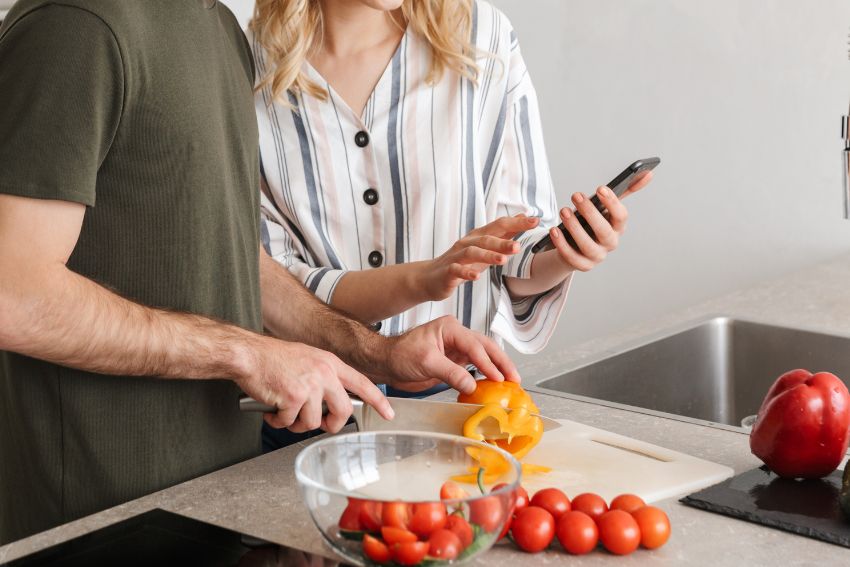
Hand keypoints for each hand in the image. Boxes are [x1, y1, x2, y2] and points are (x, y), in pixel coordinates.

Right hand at [236, 337, 393, 433]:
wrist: (249, 355)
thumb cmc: (272, 359)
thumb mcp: (308, 359)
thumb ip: (323, 378)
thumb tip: (330, 402)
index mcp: (330, 363)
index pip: (362, 383)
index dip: (378, 401)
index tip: (388, 413)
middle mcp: (324, 373)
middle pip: (343, 411)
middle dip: (332, 425)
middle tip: (320, 425)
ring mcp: (309, 385)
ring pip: (313, 422)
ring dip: (297, 424)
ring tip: (285, 412)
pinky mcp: (293, 398)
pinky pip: (290, 423)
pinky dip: (278, 422)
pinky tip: (271, 410)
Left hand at [383, 315, 519, 393]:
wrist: (387, 363)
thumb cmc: (400, 354)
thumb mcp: (426, 362)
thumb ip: (450, 373)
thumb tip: (472, 385)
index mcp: (450, 328)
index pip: (474, 345)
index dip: (488, 362)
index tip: (498, 378)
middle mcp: (456, 335)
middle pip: (486, 346)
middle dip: (502, 362)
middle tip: (514, 378)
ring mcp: (457, 348)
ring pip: (484, 355)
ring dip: (497, 368)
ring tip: (511, 382)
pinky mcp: (455, 360)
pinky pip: (475, 366)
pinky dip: (486, 375)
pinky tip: (494, 384)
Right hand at [421, 215, 537, 300]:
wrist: (430, 277)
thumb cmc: (462, 262)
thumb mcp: (485, 248)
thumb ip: (504, 234)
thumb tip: (523, 218)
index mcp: (478, 236)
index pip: (499, 226)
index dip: (517, 223)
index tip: (536, 221)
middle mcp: (467, 243)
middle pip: (487, 238)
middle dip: (503, 241)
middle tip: (519, 247)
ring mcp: (456, 257)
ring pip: (473, 252)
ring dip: (488, 255)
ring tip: (502, 261)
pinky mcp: (448, 272)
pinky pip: (457, 270)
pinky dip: (467, 273)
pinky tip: (476, 277)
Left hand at [549, 179, 639, 272]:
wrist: (575, 246)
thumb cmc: (591, 222)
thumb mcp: (605, 207)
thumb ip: (624, 191)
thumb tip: (648, 173)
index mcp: (617, 227)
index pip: (621, 216)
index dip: (612, 203)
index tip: (600, 188)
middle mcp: (610, 242)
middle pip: (603, 230)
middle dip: (590, 213)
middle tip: (576, 196)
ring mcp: (597, 256)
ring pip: (587, 245)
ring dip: (574, 227)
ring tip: (564, 210)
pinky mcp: (582, 265)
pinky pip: (572, 257)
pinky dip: (562, 244)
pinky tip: (554, 230)